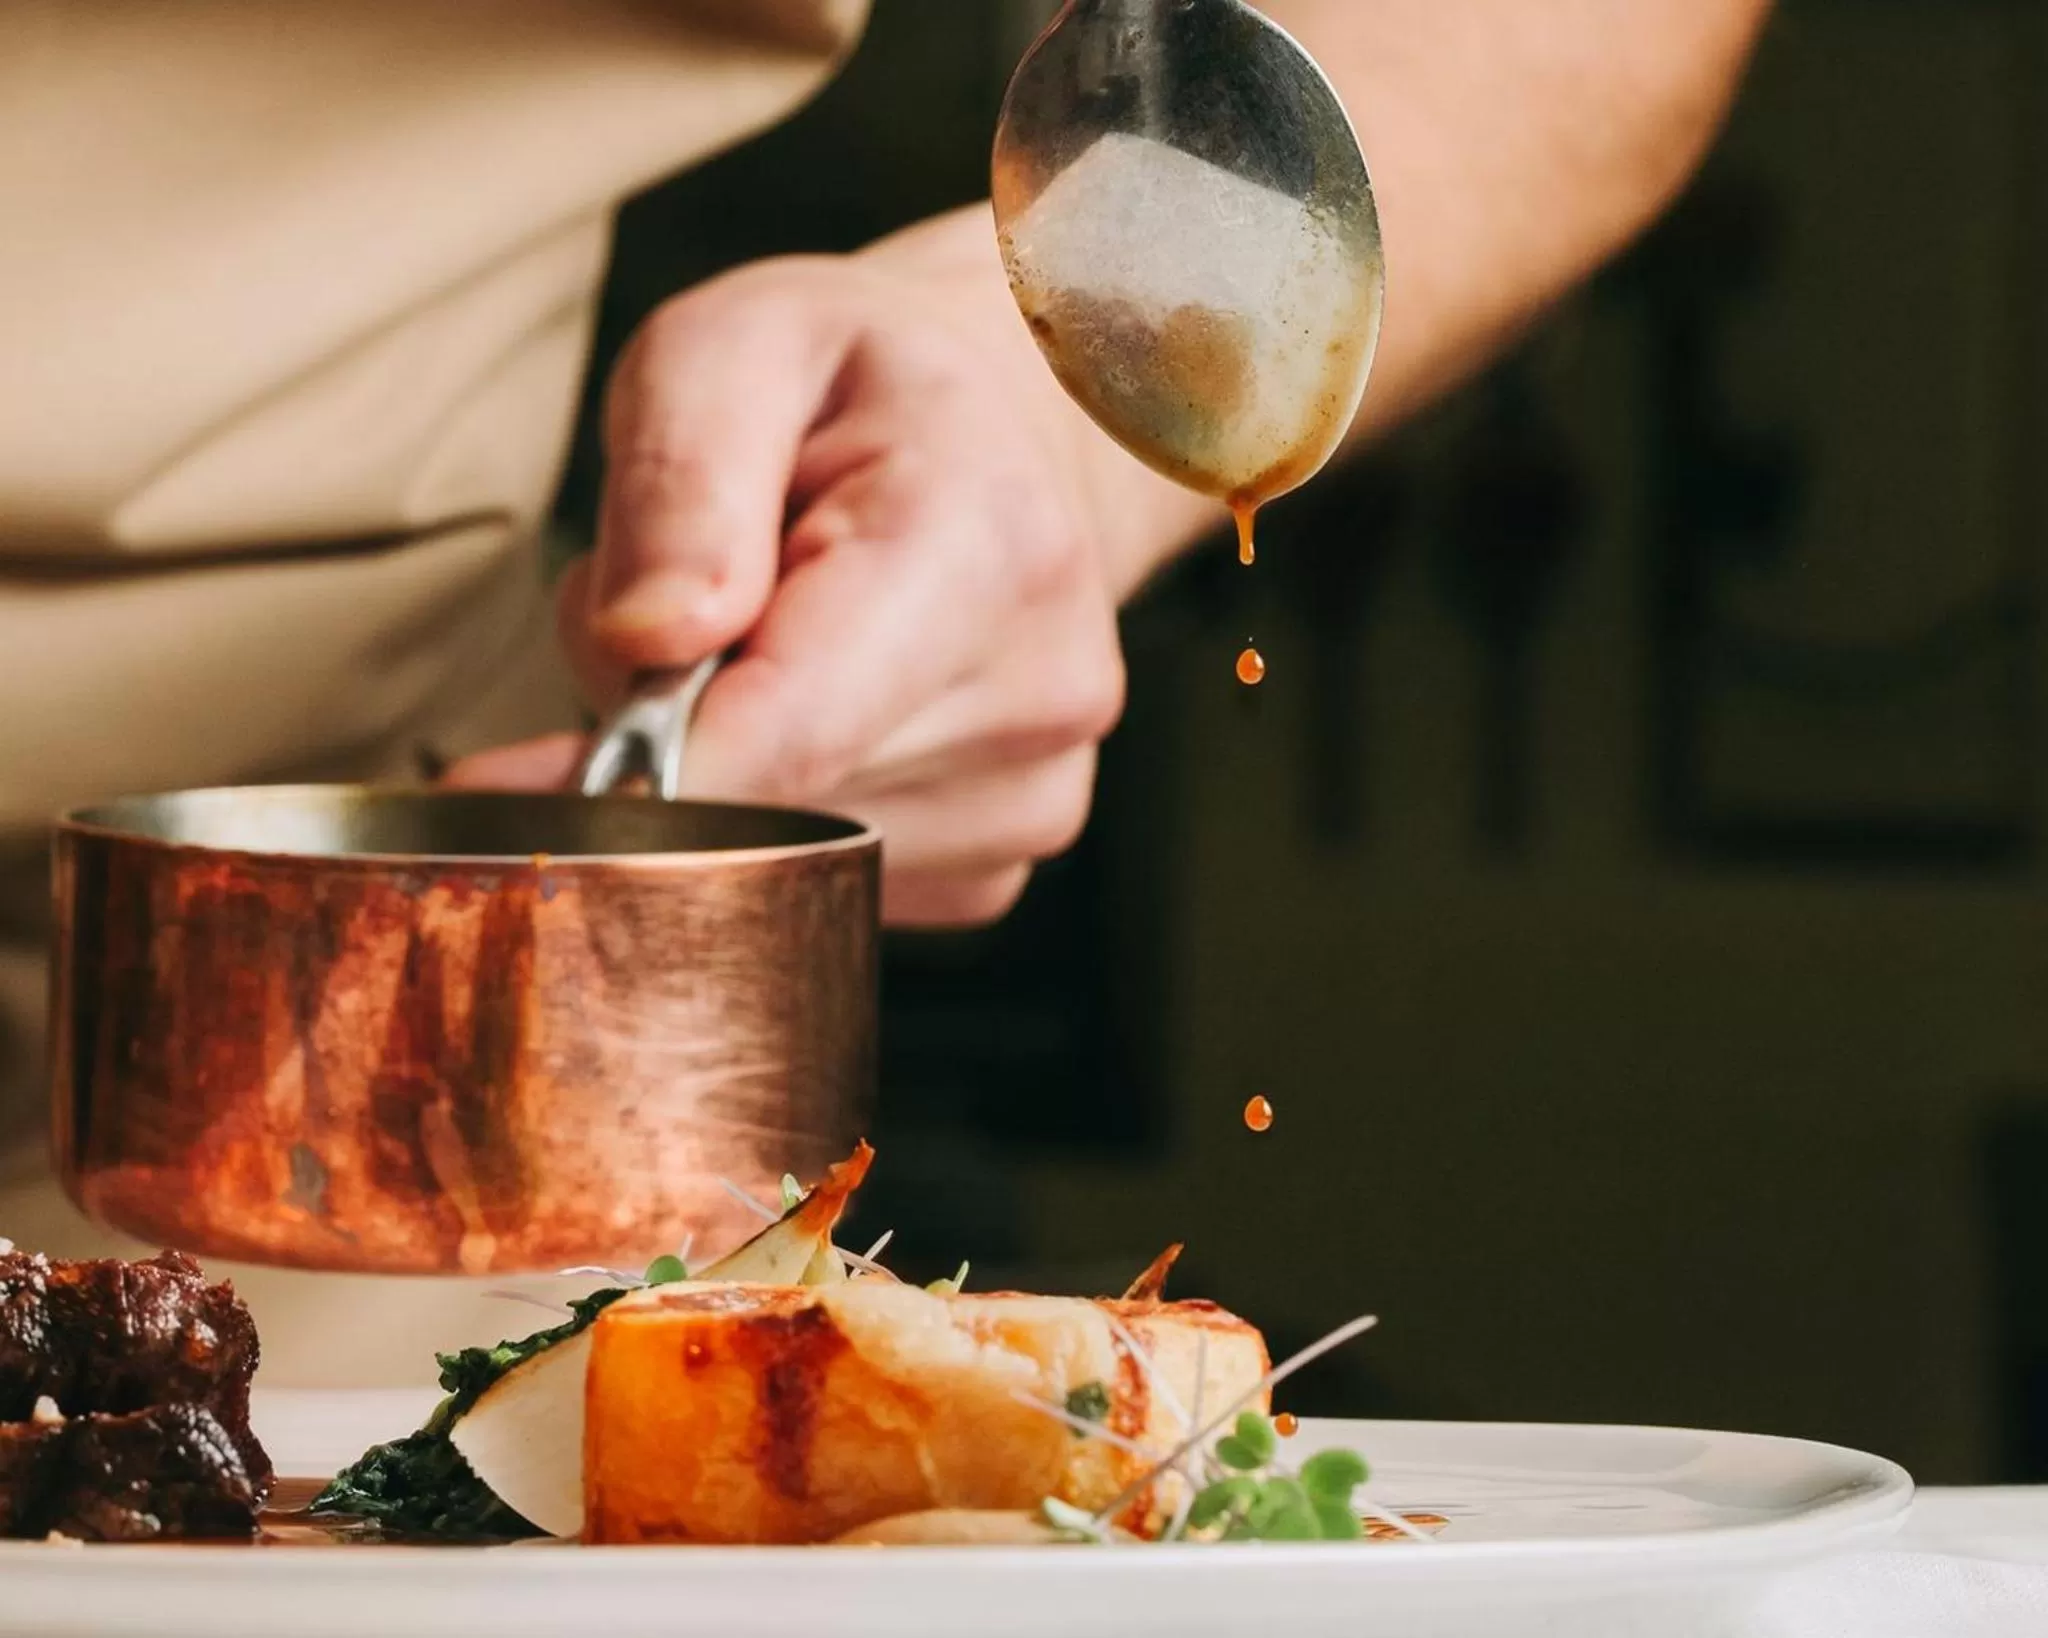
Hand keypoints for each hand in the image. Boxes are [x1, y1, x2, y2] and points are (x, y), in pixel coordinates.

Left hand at [448, 214, 1203, 925]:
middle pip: (764, 804)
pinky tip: (808, 714)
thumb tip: (645, 641)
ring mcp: (1034, 793)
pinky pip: (821, 888)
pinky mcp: (999, 863)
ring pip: (779, 859)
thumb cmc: (857, 386)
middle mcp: (1040, 688)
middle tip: (661, 623)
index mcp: (986, 542)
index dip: (629, 779)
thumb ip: (678, 477)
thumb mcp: (734, 346)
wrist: (1009, 436)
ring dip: (715, 780)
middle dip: (662, 741)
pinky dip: (774, 816)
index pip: (792, 731)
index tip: (499, 789)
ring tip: (756, 648)